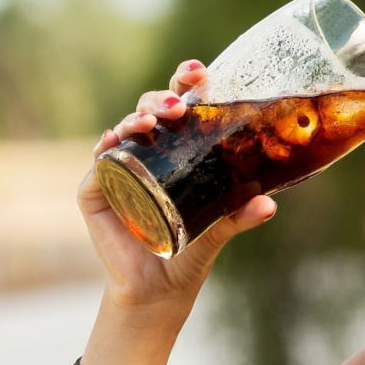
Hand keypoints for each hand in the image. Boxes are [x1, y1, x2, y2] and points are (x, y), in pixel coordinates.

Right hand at [77, 59, 277, 319]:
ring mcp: (119, 169)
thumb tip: (269, 204)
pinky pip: (99, 166)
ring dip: (136, 119)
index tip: (200, 73)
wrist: (159, 291)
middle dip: (162, 100)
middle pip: (150, 110)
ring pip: (124, 131)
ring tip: (150, 123)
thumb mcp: (219, 228)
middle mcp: (147, 153)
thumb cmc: (190, 252)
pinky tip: (111, 141)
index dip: (185, 85)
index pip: (180, 106)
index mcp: (177, 150)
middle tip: (179, 108)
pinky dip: (104, 151)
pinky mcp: (95, 193)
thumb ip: (240, 214)